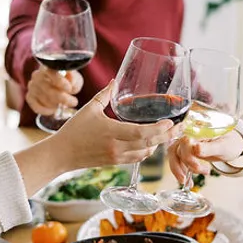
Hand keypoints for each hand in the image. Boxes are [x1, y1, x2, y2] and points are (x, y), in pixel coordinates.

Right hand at [26, 67, 82, 115]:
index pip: (51, 72)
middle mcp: (37, 75)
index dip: (61, 81)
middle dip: (63, 98)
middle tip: (74, 102)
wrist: (57, 86)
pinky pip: (37, 107)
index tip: (69, 89)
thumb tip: (71, 83)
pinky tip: (53, 109)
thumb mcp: (74, 78)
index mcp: (48, 67)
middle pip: (48, 89)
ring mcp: (32, 86)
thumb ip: (74, 79)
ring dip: (56, 105)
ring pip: (44, 99)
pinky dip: (47, 110)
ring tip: (64, 104)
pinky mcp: (29, 97)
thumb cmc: (67, 81)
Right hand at [50, 83, 178, 167]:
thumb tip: (115, 80)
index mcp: (111, 132)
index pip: (141, 133)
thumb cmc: (73, 130)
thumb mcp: (89, 109)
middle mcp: (117, 147)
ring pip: (146, 152)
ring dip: (158, 143)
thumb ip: (105, 94)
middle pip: (149, 144)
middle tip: (180, 127)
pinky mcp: (116, 162)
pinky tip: (152, 142)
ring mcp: (117, 157)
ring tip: (169, 133)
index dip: (159, 129)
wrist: (62, 154)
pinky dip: (148, 150)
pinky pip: (138, 158)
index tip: (170, 121)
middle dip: (167, 136)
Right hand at [168, 130, 242, 183]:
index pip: (185, 140)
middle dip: (184, 164)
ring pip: (174, 155)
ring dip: (179, 170)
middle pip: (176, 148)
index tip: (196, 167)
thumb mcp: (223, 146)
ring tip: (190, 182)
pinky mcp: (186, 150)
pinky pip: (178, 160)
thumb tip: (196, 148)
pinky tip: (187, 180)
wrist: (231, 145)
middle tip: (197, 174)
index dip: (187, 154)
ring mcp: (186, 142)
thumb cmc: (229, 143)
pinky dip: (180, 171)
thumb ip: (209, 148)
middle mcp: (189, 133)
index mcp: (198, 129)